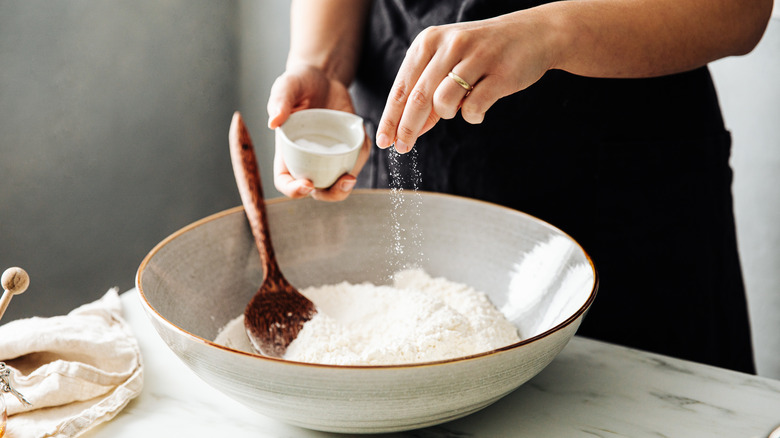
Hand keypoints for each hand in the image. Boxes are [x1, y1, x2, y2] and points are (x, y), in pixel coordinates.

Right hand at [267, 64, 369, 200]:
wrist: (323, 77)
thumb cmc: (299, 83)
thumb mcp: (287, 86)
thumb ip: (279, 101)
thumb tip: (273, 122)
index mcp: (287, 151)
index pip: (285, 181)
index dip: (294, 191)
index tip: (307, 184)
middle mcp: (307, 159)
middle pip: (316, 191)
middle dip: (330, 194)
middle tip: (342, 181)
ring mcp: (328, 156)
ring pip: (338, 182)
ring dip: (347, 185)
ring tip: (351, 174)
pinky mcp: (347, 148)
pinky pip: (355, 160)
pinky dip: (361, 157)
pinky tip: (364, 143)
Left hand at [375, 12, 555, 153]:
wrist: (534, 34)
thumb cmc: (484, 52)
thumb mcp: (449, 62)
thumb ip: (428, 92)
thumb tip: (408, 130)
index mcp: (429, 41)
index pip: (402, 87)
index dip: (390, 118)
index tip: (384, 141)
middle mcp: (449, 45)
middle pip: (418, 98)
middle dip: (407, 128)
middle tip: (402, 148)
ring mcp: (475, 57)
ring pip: (443, 103)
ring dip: (447, 114)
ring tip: (459, 106)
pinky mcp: (499, 73)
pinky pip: (473, 108)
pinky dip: (472, 116)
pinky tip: (479, 108)